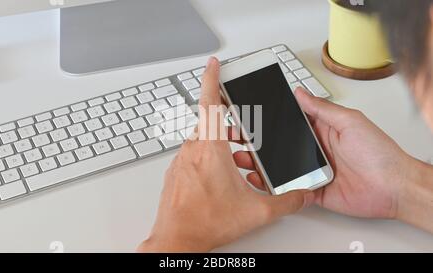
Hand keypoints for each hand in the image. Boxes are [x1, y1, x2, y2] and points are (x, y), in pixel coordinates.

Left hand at [137, 58, 313, 252]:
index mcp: (210, 150)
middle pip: (213, 124)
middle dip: (232, 128)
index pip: (210, 104)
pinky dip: (209, 157)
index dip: (212, 79)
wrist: (177, 240)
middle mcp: (192, 151)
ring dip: (222, 145)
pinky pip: (194, 154)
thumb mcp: (255, 211)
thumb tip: (301, 195)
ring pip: (203, 140)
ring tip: (238, 163)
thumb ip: (285, 201)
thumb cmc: (206, 222)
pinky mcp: (176, 172)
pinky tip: (221, 177)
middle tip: (245, 139)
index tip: (213, 64)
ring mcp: (181, 161)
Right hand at [235, 88, 416, 218]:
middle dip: (258, 143)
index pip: (289, 123)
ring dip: (260, 165)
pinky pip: (289, 190)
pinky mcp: (312, 191)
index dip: (270, 120)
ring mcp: (311, 171)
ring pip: (279, 168)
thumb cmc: (379, 153)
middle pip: (279, 146)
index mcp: (321, 130)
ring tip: (243, 159)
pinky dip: (274, 188)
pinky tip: (260, 181)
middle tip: (238, 139)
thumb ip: (322, 109)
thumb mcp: (350, 122)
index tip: (252, 116)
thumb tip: (301, 93)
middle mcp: (313, 150)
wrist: (394, 187)